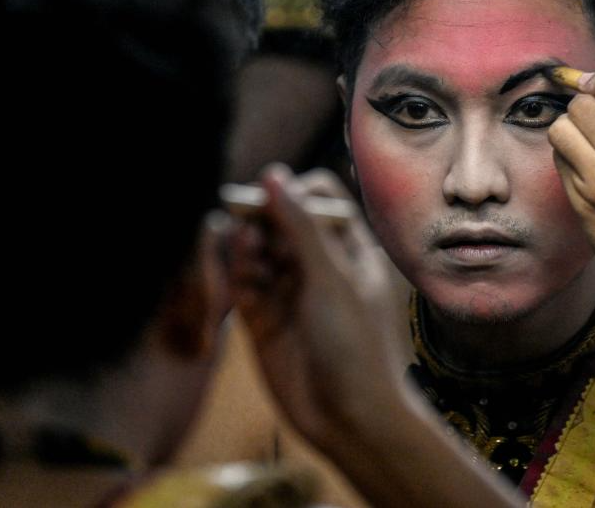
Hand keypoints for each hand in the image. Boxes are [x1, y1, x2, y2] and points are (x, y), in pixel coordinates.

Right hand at [226, 165, 404, 447]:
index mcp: (350, 248)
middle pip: (281, 222)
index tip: (275, 199)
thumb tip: (274, 175)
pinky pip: (243, 285)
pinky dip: (237, 273)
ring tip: (246, 247)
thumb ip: (301, 226)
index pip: (318, 198)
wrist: (350, 419)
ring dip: (247, 245)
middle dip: (262, 217)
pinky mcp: (264, 320)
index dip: (294, 194)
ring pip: (258, 252)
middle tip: (248, 218)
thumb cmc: (357, 345)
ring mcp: (289, 292)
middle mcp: (318, 265)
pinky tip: (238, 271)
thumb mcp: (332, 277)